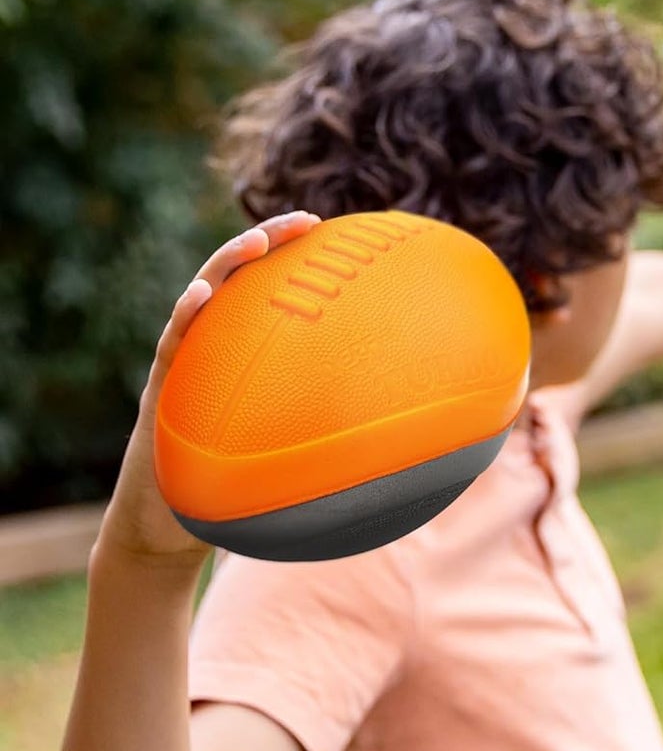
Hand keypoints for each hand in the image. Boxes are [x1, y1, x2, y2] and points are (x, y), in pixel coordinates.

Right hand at [93, 211, 322, 574]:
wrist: (167, 529)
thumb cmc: (236, 493)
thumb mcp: (294, 461)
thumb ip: (340, 446)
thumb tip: (418, 449)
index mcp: (246, 358)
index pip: (276, 299)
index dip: (305, 265)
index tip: (343, 239)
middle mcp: (214, 350)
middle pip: (241, 280)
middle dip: (270, 241)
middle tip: (306, 220)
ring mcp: (182, 363)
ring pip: (202, 298)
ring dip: (227, 263)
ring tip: (255, 241)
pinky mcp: (156, 387)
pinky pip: (171, 343)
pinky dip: (185, 315)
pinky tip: (202, 297)